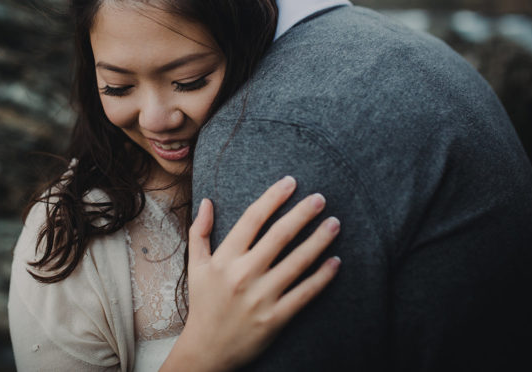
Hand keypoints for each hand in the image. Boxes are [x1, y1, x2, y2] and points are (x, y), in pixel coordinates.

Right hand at [161, 176, 340, 371]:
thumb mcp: (195, 266)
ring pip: (297, 262)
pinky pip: (305, 293)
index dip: (273, 197)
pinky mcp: (275, 318)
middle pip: (279, 236)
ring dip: (319, 240)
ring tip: (335, 223)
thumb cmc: (204, 303)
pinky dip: (322, 277)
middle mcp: (243, 274)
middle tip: (321, 198)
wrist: (208, 349)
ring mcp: (261, 297)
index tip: (291, 182)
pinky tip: (336, 261)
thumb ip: (200, 231)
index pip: (253, 219)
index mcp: (225, 258)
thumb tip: (208, 201)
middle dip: (302, 213)